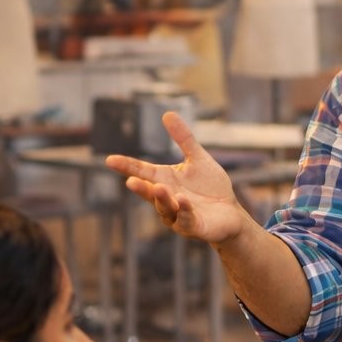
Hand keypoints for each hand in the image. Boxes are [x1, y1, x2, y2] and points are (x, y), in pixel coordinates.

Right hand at [103, 112, 249, 244]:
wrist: (231, 212)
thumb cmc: (211, 187)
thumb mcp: (197, 159)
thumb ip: (183, 139)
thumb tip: (167, 113)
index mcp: (165, 180)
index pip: (142, 172)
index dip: (126, 166)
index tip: (110, 160)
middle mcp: (166, 199)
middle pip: (149, 193)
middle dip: (140, 188)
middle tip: (130, 181)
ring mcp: (177, 216)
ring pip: (165, 209)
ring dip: (161, 199)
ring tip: (159, 187)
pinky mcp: (193, 227)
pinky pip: (185, 220)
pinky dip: (183, 211)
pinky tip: (182, 201)